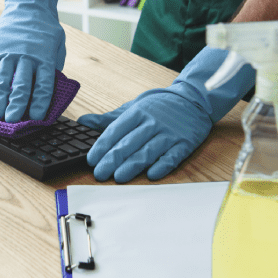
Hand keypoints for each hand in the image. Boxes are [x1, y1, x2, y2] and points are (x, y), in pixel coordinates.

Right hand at [0, 0, 65, 122]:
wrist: (28, 6)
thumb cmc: (45, 30)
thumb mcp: (57, 47)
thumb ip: (53, 68)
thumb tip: (48, 93)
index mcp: (45, 58)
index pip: (43, 85)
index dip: (39, 103)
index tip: (36, 118)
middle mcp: (26, 57)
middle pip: (21, 85)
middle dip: (16, 105)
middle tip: (11, 121)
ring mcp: (8, 53)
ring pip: (2, 80)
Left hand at [77, 47, 254, 182]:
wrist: (194, 100)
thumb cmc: (159, 106)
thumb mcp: (133, 107)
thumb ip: (109, 118)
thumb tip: (83, 122)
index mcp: (137, 113)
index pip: (116, 130)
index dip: (102, 146)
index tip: (91, 159)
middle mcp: (152, 123)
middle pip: (129, 143)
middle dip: (112, 160)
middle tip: (100, 173)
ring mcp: (169, 133)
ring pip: (148, 151)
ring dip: (133, 165)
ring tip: (119, 177)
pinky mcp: (184, 143)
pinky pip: (172, 156)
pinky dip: (162, 166)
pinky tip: (152, 175)